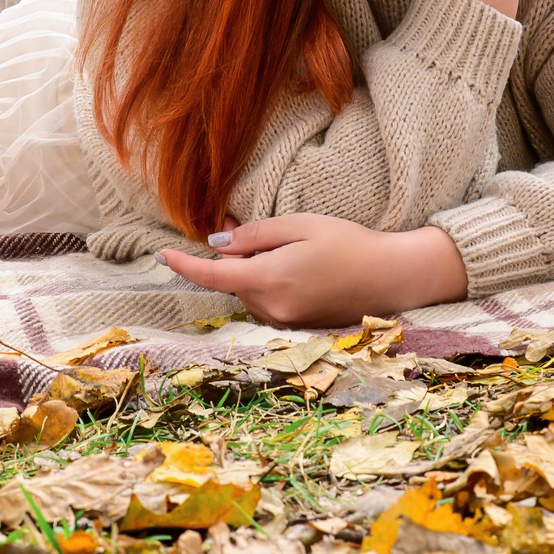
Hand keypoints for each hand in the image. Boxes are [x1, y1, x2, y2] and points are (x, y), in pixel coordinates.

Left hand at [156, 215, 469, 326]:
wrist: (391, 277)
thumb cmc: (348, 243)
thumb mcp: (300, 225)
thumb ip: (254, 235)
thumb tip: (216, 245)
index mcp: (270, 279)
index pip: (212, 275)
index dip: (184, 265)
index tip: (162, 254)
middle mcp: (272, 308)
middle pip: (232, 281)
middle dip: (231, 257)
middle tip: (239, 225)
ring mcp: (285, 322)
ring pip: (248, 293)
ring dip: (251, 271)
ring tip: (281, 246)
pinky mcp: (297, 328)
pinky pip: (266, 303)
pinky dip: (266, 284)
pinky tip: (292, 267)